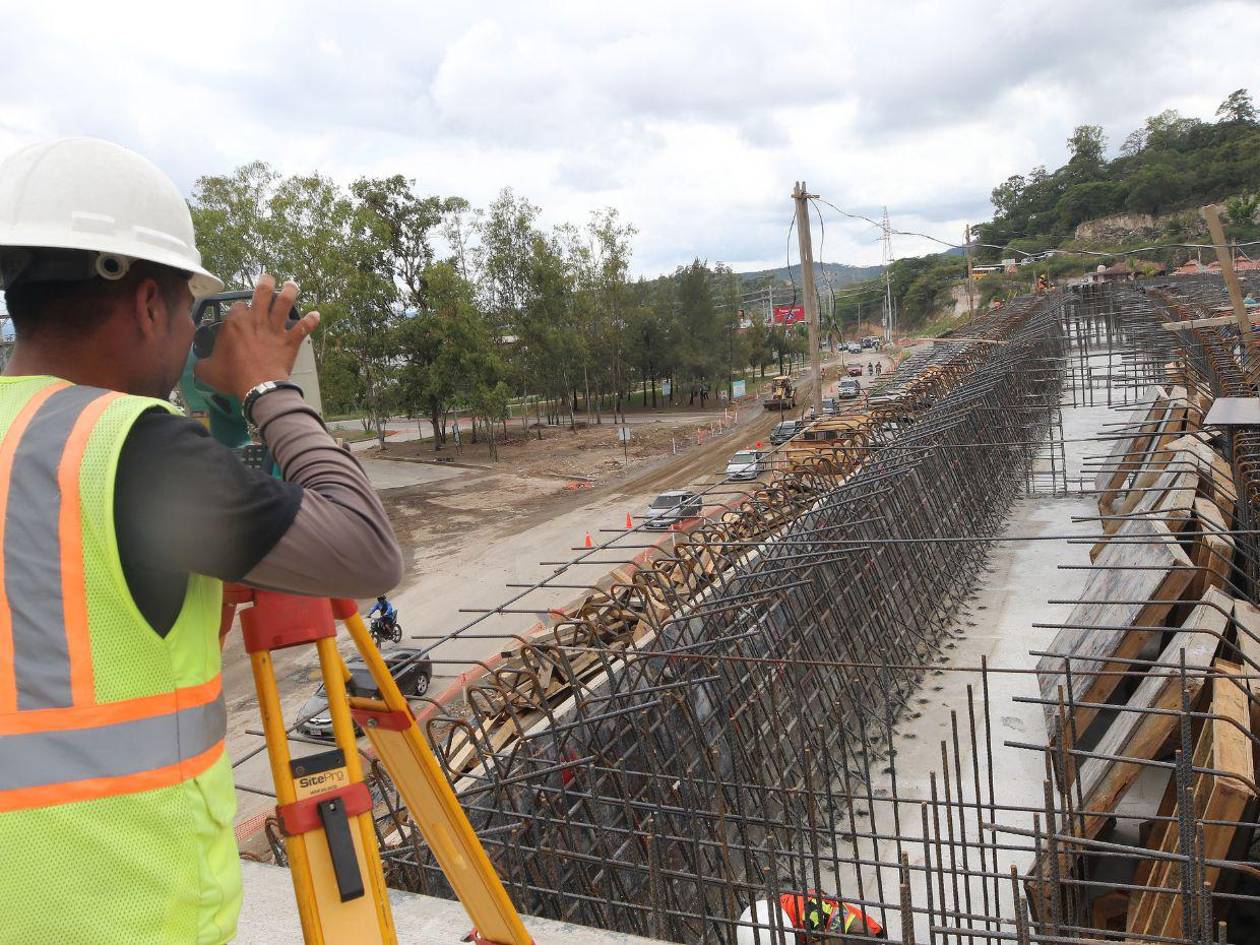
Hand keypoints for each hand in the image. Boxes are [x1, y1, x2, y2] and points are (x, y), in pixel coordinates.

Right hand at [194, 274, 320, 400]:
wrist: (258, 386)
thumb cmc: (232, 377)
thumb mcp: (207, 370)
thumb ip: (202, 362)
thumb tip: (198, 363)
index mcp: (235, 323)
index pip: (238, 306)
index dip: (240, 309)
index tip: (242, 313)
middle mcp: (256, 320)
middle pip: (262, 293)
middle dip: (266, 283)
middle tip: (269, 279)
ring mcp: (275, 329)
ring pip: (285, 303)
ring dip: (290, 292)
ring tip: (293, 284)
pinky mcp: (290, 340)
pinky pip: (303, 327)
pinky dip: (311, 321)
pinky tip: (316, 315)